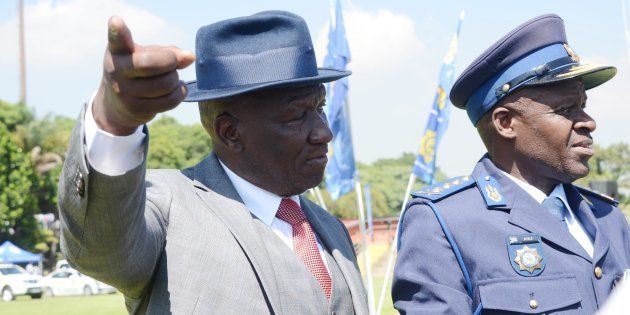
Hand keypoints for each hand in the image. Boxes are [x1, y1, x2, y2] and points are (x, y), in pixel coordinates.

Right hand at [93, 16, 194, 134]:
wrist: (118, 103)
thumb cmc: (138, 71)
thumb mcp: (146, 55)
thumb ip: (168, 52)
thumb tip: (190, 57)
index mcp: (118, 51)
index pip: (117, 40)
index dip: (118, 31)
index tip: (116, 22)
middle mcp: (117, 70)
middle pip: (153, 64)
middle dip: (171, 62)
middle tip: (171, 63)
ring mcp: (125, 92)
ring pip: (165, 84)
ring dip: (175, 79)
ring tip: (171, 78)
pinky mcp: (137, 108)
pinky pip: (170, 101)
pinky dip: (180, 93)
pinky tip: (177, 89)